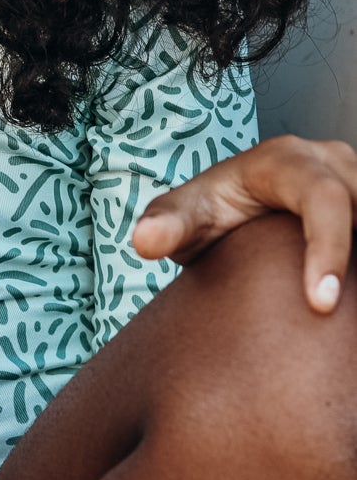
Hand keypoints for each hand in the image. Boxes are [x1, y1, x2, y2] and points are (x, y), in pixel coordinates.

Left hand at [133, 136, 356, 313]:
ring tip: (356, 318)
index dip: (328, 248)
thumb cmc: (210, 210)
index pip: (323, 199)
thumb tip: (144, 242)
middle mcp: (330, 160)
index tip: (321, 303)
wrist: (231, 207)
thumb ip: (165, 225)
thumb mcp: (183, 215)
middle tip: (350, 317)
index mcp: (284, 160)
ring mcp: (356, 177)